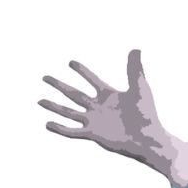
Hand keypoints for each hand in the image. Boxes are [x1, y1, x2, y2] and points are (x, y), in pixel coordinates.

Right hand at [39, 49, 187, 178]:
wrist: (148, 139)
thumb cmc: (147, 114)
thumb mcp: (140, 89)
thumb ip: (135, 69)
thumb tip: (136, 48)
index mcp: (110, 96)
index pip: (92, 80)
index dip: (82, 71)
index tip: (71, 62)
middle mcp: (99, 107)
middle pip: (74, 94)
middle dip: (59, 85)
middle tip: (45, 77)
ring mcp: (95, 121)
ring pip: (69, 112)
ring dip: (54, 106)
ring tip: (39, 100)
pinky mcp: (93, 134)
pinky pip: (72, 131)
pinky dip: (59, 128)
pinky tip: (47, 124)